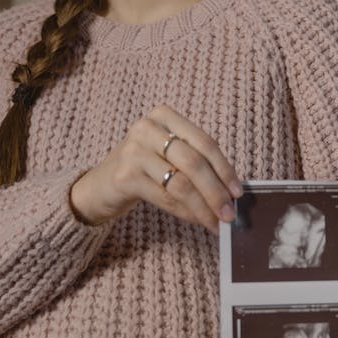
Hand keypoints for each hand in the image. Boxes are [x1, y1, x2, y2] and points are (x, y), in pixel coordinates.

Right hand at [70, 103, 241, 233]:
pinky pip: (166, 197)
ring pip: (181, 183)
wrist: (99, 186)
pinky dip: (186, 212)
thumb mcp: (168, 155)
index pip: (203, 142)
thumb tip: (232, 191)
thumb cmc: (143, 169)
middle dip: (216, 191)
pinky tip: (197, 220)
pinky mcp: (125, 176)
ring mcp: (133, 151)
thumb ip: (196, 163)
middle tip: (230, 213)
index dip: (224, 168)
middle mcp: (146, 128)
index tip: (238, 192)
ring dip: (203, 207)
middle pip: (194, 162)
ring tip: (216, 222)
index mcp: (164, 116)